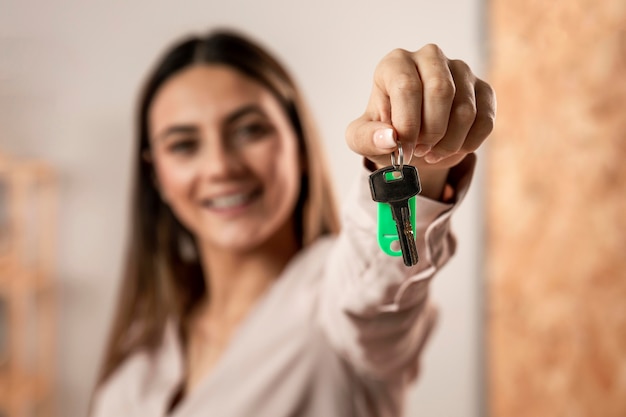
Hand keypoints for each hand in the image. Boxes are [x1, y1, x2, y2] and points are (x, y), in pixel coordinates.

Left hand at [346, 45, 495, 196]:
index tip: (404, 149)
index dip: (407, 124)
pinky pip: (485, 120)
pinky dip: (468, 144)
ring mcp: (460, 70)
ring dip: (448, 143)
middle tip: (420, 151)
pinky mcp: (483, 89)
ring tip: (431, 152)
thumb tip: (390, 139)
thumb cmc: (386, 132)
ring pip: (466, 109)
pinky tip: (451, 149)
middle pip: (441, 91)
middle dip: (431, 132)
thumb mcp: (363, 139)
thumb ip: (368, 138)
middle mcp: (429, 57)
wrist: (413, 141)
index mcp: (395, 63)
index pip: (407, 86)